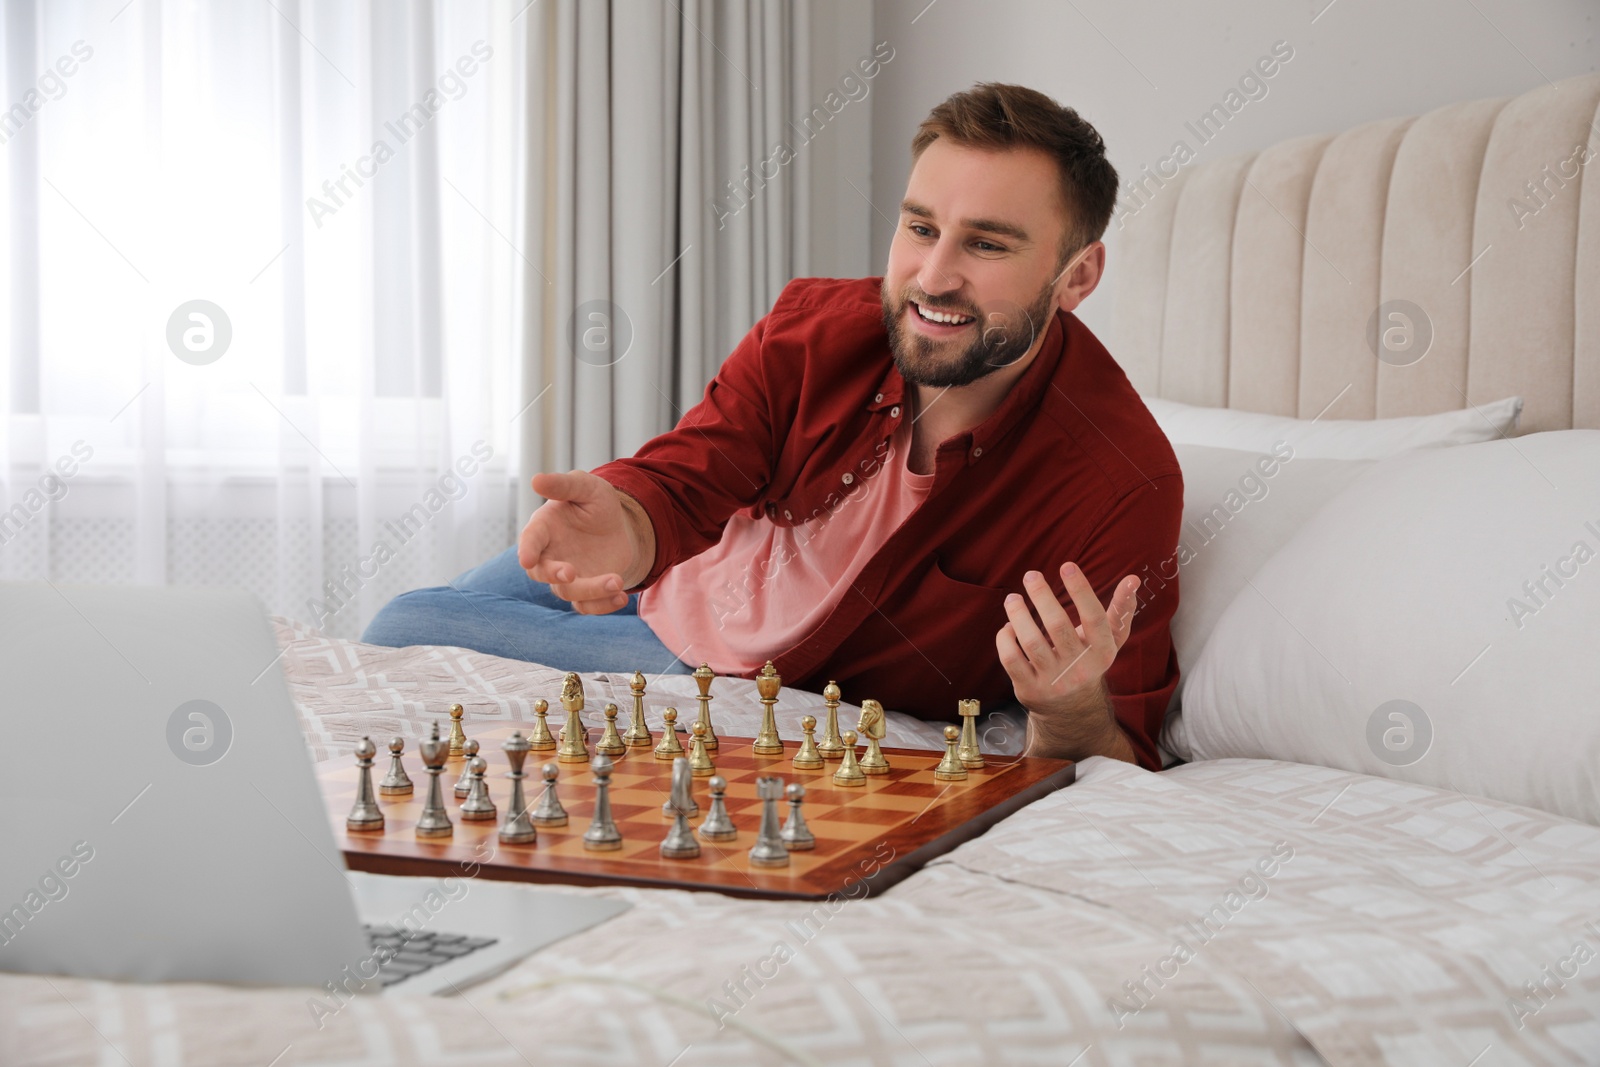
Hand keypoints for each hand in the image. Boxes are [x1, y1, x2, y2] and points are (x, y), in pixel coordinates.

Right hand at [517, 470, 638, 613]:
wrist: (619, 524)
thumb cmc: (595, 502)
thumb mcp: (585, 487)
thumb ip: (563, 485)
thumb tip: (535, 479)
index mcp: (544, 528)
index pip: (530, 540)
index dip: (527, 550)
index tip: (527, 560)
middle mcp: (550, 555)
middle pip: (542, 572)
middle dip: (553, 575)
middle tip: (570, 573)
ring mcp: (566, 576)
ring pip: (569, 592)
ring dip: (591, 591)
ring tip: (617, 581)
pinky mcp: (585, 591)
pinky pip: (588, 606)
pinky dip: (603, 606)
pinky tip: (621, 597)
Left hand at [996, 562, 1138, 719]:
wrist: (1071, 710)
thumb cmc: (1090, 661)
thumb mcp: (1110, 640)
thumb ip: (1121, 610)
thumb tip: (1133, 579)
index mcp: (1102, 652)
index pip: (1094, 618)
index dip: (1082, 591)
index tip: (1067, 566)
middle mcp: (1079, 668)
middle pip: (1058, 627)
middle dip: (1043, 596)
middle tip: (1031, 575)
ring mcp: (1053, 680)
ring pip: (1032, 643)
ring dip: (1019, 615)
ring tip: (1013, 598)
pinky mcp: (1029, 689)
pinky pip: (1012, 660)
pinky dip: (1006, 640)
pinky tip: (1008, 626)